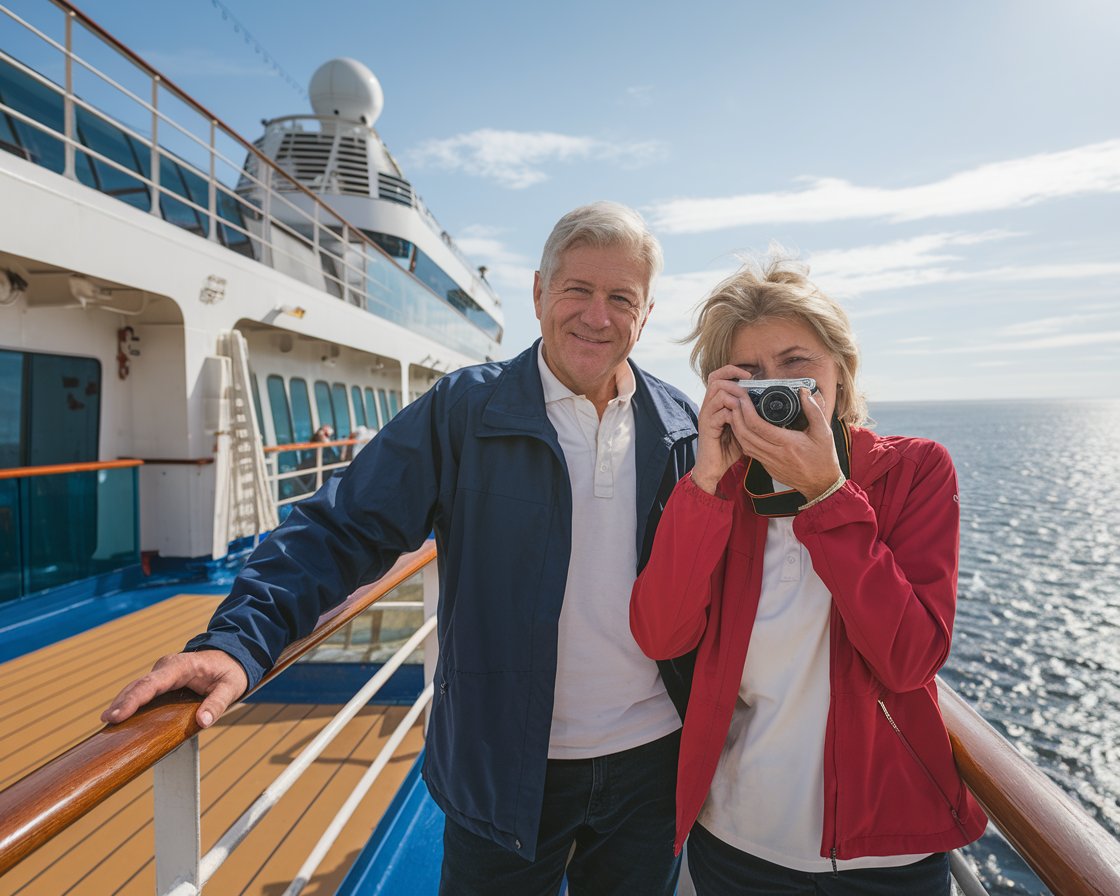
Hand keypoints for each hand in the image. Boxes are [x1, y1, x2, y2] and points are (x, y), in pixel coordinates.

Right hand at [101, 650, 247, 728]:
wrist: (231, 656)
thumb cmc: (230, 671)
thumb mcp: (231, 687)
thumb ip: (218, 703)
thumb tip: (203, 721)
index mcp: (182, 666)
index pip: (153, 683)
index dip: (133, 699)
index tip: (117, 715)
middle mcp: (167, 667)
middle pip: (139, 685)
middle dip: (121, 703)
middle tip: (106, 722)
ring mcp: (162, 673)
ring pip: (137, 687)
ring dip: (122, 703)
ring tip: (107, 722)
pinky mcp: (161, 680)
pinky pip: (142, 691)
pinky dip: (130, 702)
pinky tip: (119, 718)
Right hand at [691, 365, 757, 493]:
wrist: (713, 468)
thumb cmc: (727, 449)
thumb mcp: (742, 428)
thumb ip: (749, 415)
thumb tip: (768, 406)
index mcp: (715, 404)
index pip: (717, 376)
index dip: (732, 370)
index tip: (749, 375)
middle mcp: (708, 406)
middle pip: (715, 378)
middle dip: (734, 377)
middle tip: (749, 384)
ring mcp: (706, 416)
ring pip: (717, 391)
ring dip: (735, 393)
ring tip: (746, 402)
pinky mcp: (707, 427)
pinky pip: (720, 412)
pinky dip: (733, 412)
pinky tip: (742, 419)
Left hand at [727, 387, 842, 499]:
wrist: (821, 484)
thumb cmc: (824, 458)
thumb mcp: (824, 432)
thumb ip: (814, 411)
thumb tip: (804, 392)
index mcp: (787, 443)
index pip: (758, 426)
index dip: (746, 410)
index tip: (744, 398)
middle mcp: (775, 454)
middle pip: (745, 434)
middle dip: (735, 416)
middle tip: (734, 402)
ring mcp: (769, 462)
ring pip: (744, 444)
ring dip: (736, 428)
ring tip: (735, 412)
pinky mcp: (767, 467)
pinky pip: (749, 452)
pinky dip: (742, 439)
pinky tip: (743, 428)